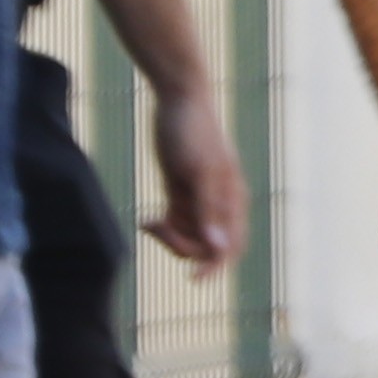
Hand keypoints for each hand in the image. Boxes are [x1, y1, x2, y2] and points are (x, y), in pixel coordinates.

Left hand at [145, 78, 246, 269]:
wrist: (179, 98)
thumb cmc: (193, 132)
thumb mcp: (198, 173)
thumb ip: (208, 212)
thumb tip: (218, 249)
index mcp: (231, 202)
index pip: (230, 247)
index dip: (215, 266)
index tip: (194, 279)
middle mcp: (219, 205)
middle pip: (206, 247)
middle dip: (183, 246)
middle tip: (158, 229)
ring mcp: (199, 199)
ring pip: (188, 237)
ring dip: (169, 237)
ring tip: (149, 222)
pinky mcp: (181, 191)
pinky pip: (174, 223)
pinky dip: (161, 227)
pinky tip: (145, 221)